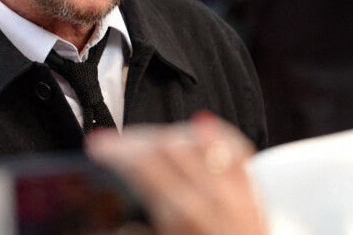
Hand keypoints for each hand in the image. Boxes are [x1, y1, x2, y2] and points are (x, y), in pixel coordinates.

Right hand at [86, 112, 266, 234]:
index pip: (146, 166)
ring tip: (146, 142)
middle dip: (136, 140)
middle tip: (114, 145)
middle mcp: (213, 203)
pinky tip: (200, 128)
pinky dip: (217, 138)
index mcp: (183, 219)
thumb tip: (119, 224)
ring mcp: (238, 200)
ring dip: (168, 136)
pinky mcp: (255, 204)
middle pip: (169, 147)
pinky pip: (236, 155)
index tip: (97, 146)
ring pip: (199, 144)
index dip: (118, 150)